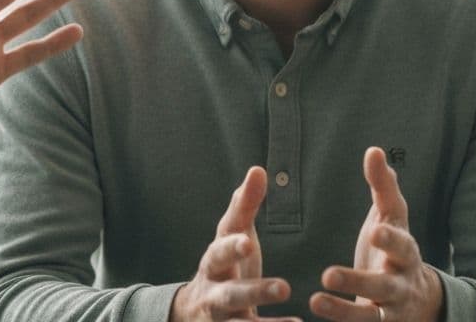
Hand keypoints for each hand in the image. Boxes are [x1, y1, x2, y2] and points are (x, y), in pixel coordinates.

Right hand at [168, 167, 297, 321]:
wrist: (192, 313)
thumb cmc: (222, 267)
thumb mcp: (229, 236)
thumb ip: (243, 207)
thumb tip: (258, 169)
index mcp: (214, 262)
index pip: (220, 251)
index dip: (231, 247)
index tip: (247, 242)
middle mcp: (214, 293)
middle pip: (231, 294)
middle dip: (255, 291)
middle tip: (284, 287)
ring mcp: (221, 320)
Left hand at [310, 147, 441, 321]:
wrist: (419, 301)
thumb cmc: (395, 249)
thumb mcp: (393, 218)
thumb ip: (384, 188)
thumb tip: (374, 151)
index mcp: (405, 254)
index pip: (402, 246)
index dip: (391, 240)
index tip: (376, 232)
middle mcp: (401, 285)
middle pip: (383, 286)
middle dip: (358, 281)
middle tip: (328, 273)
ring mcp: (390, 312)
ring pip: (370, 318)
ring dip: (343, 313)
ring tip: (315, 301)